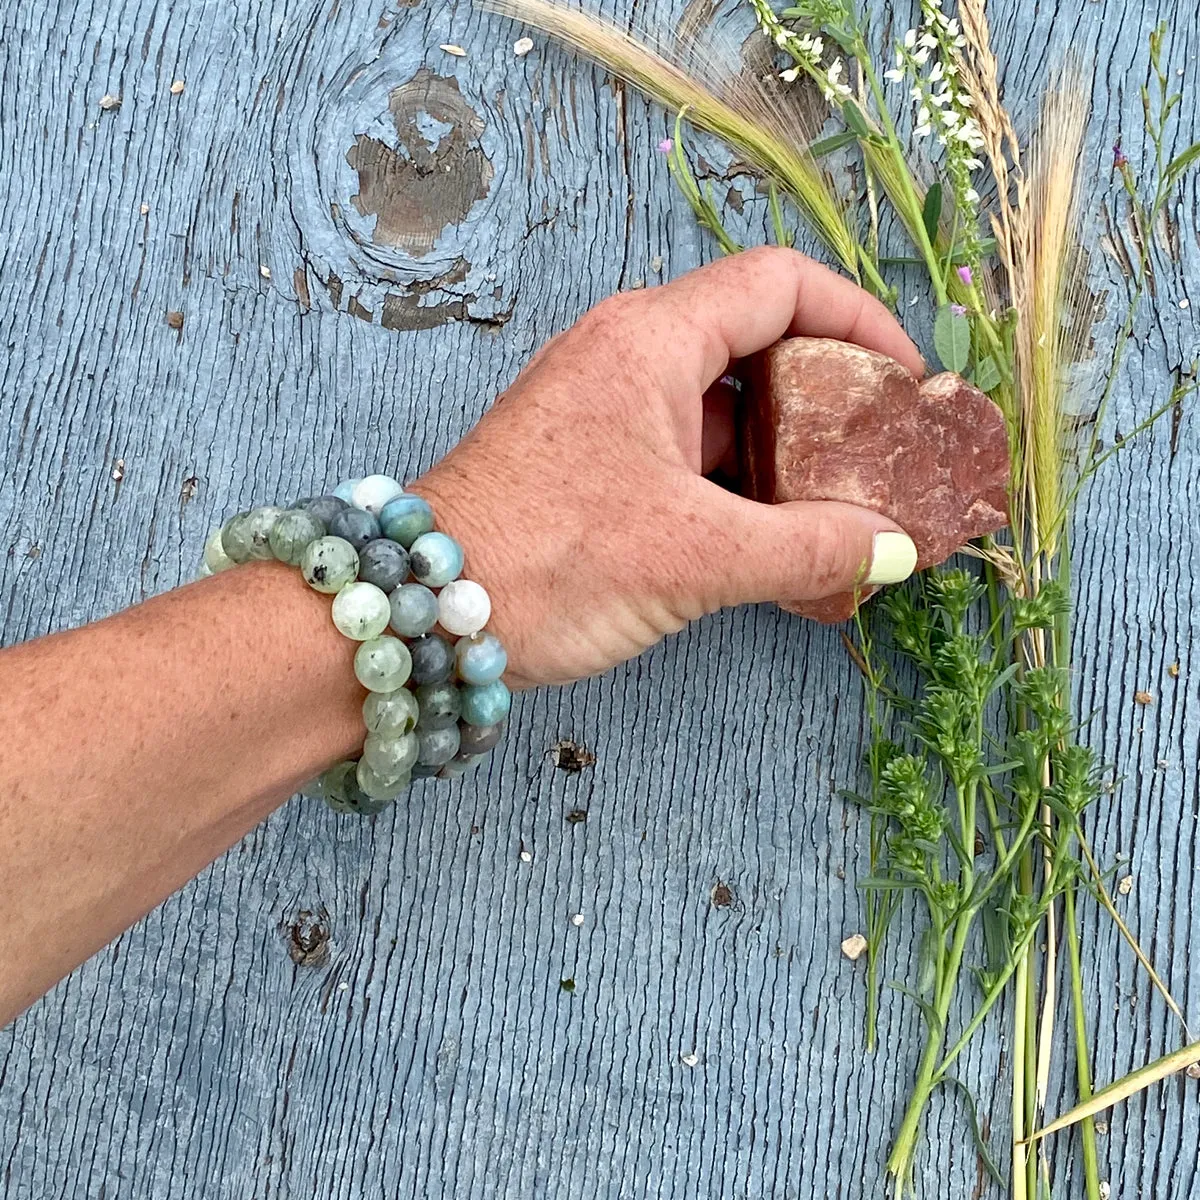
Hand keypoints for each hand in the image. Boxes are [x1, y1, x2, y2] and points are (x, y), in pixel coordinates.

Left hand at [414, 247, 923, 687]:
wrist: (423, 615)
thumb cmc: (547, 561)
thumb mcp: (695, 557)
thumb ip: (809, 549)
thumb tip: (895, 551)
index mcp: (650, 338)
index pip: (780, 282)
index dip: (859, 320)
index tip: (906, 381)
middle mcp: (624, 354)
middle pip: (754, 344)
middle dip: (827, 397)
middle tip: (880, 453)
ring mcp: (602, 409)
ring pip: (719, 410)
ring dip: (782, 456)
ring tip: (842, 509)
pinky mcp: (588, 462)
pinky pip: (683, 456)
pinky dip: (734, 491)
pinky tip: (775, 543)